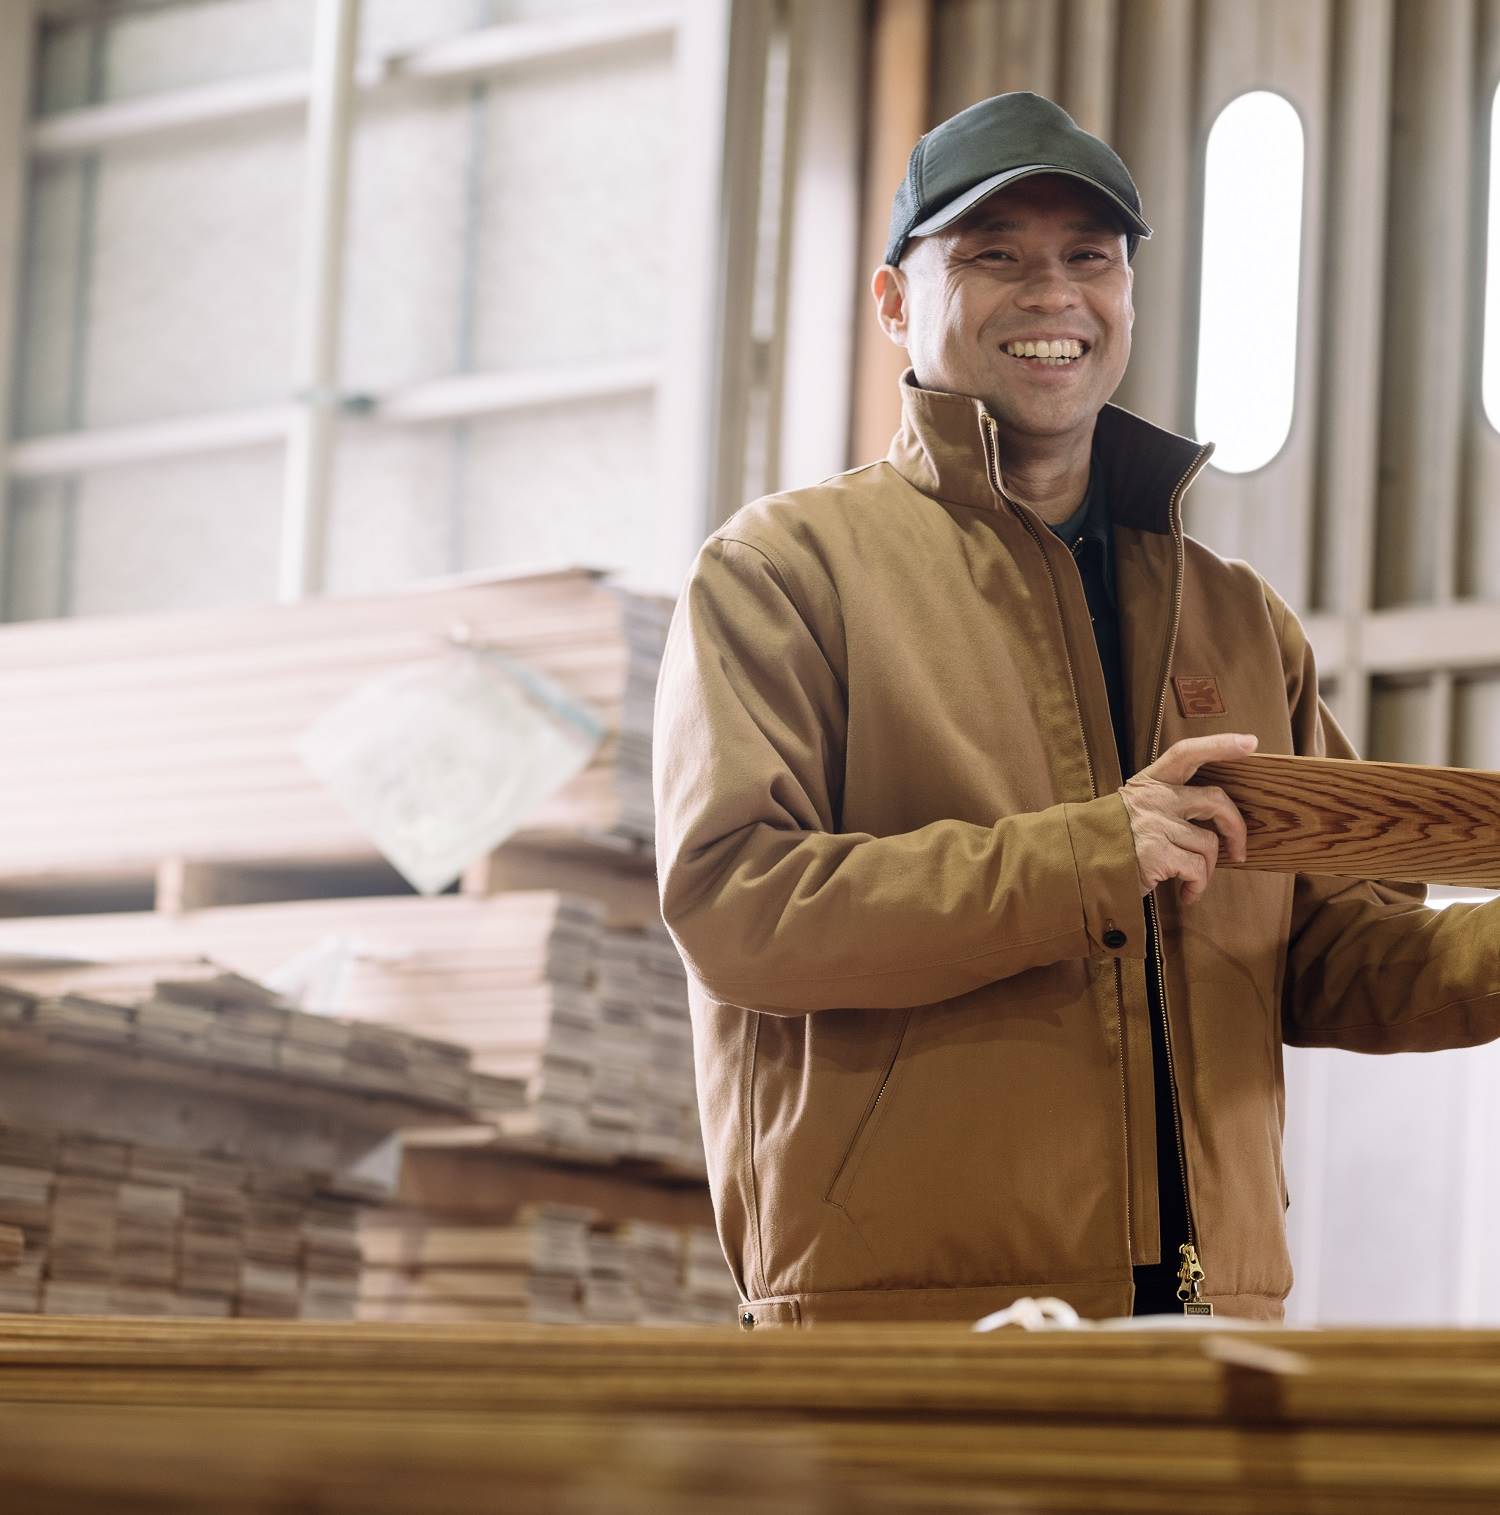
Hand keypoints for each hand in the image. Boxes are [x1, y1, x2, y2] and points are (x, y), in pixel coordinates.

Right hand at [1118, 733, 1255, 905]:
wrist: (1075, 867)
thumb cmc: (1111, 842)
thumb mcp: (1133, 810)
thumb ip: (1166, 806)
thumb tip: (1214, 824)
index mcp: (1148, 783)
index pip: (1186, 753)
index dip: (1219, 745)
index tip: (1249, 743)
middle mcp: (1153, 798)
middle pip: (1215, 800)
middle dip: (1236, 828)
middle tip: (1239, 850)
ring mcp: (1154, 825)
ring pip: (1209, 844)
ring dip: (1208, 869)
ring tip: (1193, 880)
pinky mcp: (1156, 853)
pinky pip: (1197, 869)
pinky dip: (1197, 886)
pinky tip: (1186, 894)